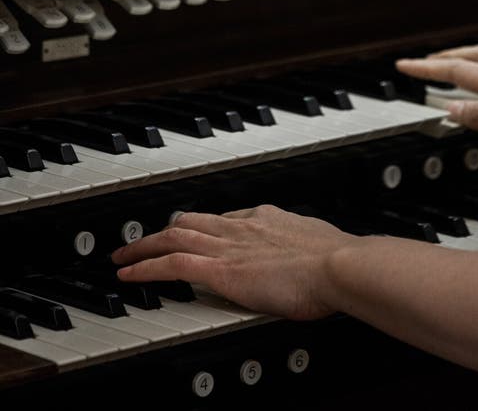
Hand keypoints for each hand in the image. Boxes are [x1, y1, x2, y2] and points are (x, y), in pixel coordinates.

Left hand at [111, 205, 356, 319]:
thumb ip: (309, 246)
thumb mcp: (321, 244)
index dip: (205, 225)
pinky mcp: (220, 270)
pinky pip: (171, 264)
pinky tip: (129, 274)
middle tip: (144, 238)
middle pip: (192, 220)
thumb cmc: (338, 261)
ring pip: (174, 236)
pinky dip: (146, 267)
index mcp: (267, 218)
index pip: (225, 217)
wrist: (338, 265)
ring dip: (144, 246)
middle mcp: (243, 226)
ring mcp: (229, 246)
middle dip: (164, 229)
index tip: (195, 230)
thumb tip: (318, 253)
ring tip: (124, 254)